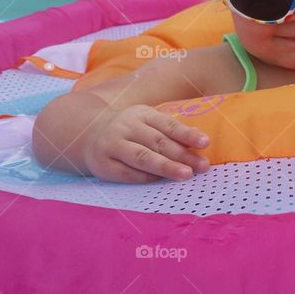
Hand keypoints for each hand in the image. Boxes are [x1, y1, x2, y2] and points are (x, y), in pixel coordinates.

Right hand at [83, 104, 210, 182]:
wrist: (88, 136)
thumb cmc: (130, 131)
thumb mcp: (148, 123)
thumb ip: (170, 131)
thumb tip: (198, 139)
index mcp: (142, 114)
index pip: (168, 124)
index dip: (187, 134)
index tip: (205, 143)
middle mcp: (126, 127)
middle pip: (158, 142)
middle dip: (182, 155)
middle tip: (202, 166)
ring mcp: (113, 145)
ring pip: (143, 157)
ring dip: (166, 167)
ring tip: (186, 174)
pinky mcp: (104, 165)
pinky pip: (128, 173)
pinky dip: (146, 177)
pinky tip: (161, 181)